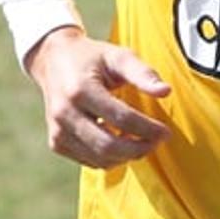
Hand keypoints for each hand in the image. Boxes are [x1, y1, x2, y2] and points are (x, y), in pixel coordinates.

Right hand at [25, 27, 171, 165]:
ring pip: (100, 159)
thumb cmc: (92, 57)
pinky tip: (122, 141)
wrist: (53, 61)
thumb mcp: (118, 56)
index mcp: (80, 89)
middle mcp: (64, 113)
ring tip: (142, 141)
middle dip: (139, 148)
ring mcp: (58, 131)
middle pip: (108, 145)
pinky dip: (112, 158)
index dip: (147, 129)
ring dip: (127, 155)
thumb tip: (166, 91)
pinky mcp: (56, 143)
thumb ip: (142, 73)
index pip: (121, 119)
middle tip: (157, 141)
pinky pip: (90, 162)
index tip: (166, 131)